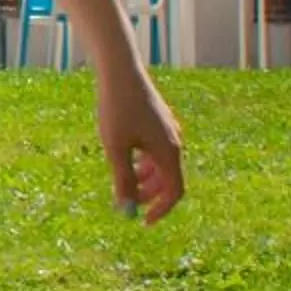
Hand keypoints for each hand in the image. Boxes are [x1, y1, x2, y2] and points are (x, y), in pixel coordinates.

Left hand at [95, 66, 185, 223]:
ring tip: (122, 177)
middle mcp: (174, 141)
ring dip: (144, 178)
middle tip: (127, 201)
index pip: (175, 191)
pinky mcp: (159, 120)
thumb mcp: (116, 147)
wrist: (120, 69)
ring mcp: (168, 130)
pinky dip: (143, 161)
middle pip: (169, 179)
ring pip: (161, 165)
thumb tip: (125, 208)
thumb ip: (122, 179)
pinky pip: (156, 150)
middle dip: (150, 194)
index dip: (160, 209)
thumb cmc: (117, 107)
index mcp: (169, 151)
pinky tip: (124, 156)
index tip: (142, 221)